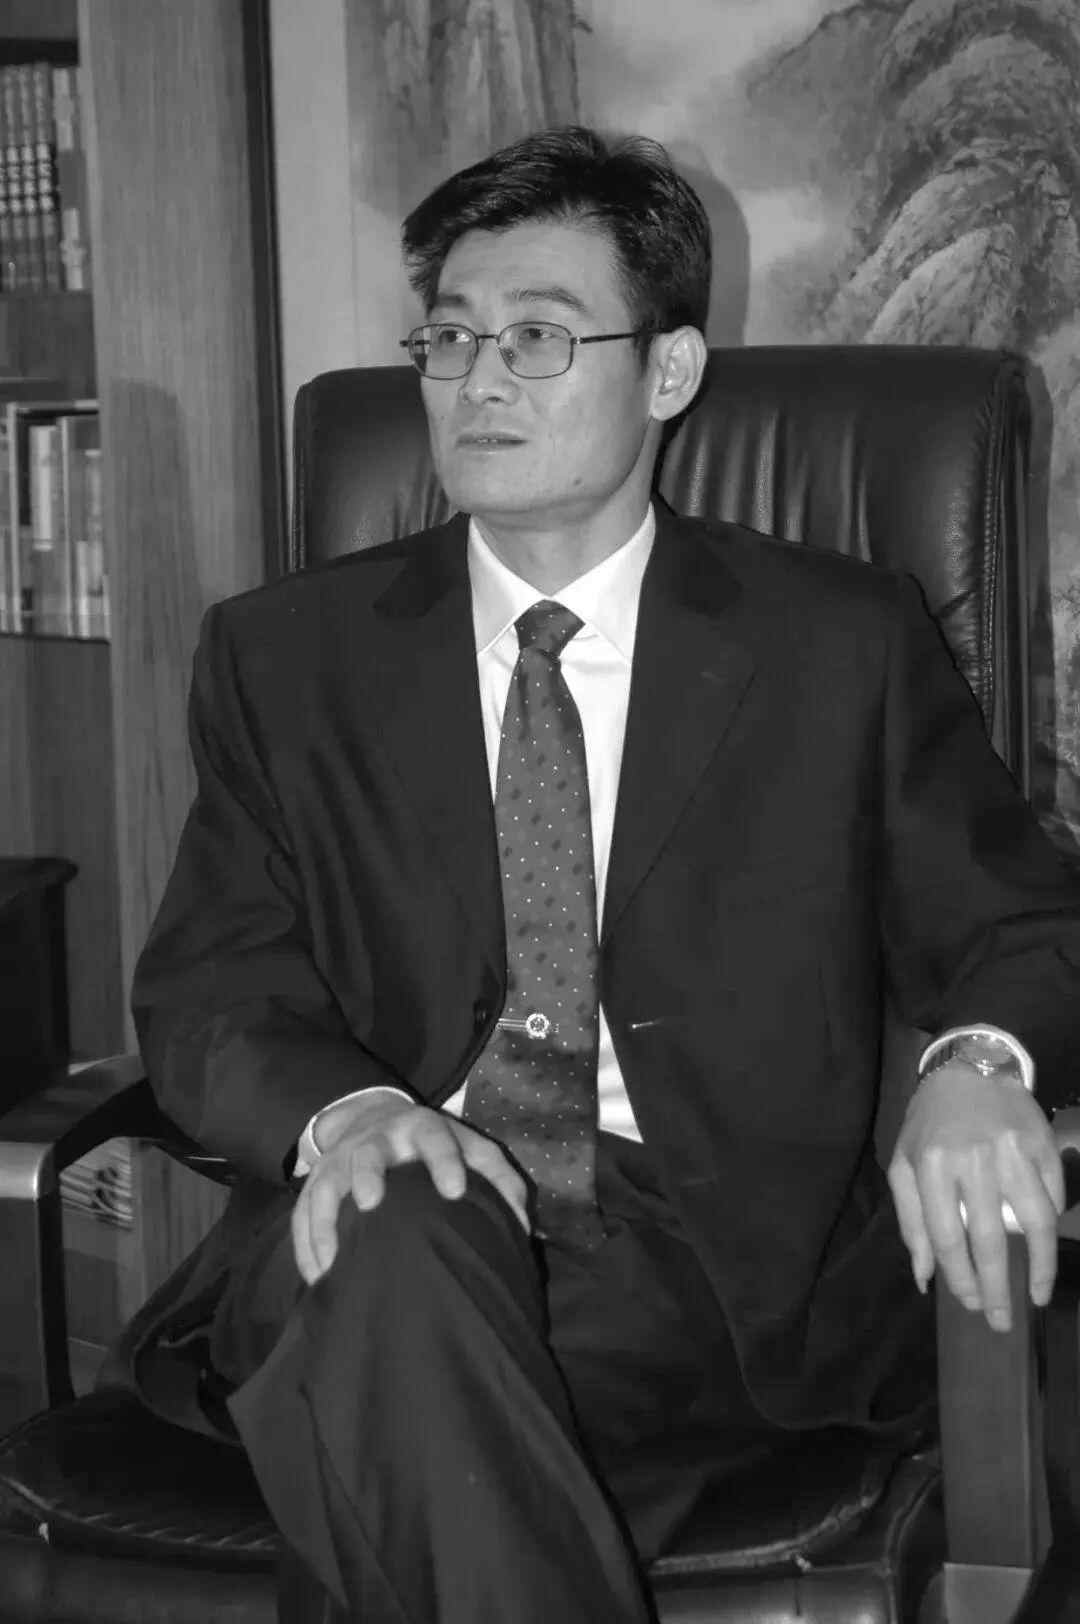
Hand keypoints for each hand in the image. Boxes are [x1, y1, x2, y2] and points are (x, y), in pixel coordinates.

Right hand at [291, 1095, 528, 1283]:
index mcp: (422, 1129)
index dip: (446, 1161)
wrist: (373, 1116)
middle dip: (369, 1174)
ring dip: (326, 1220)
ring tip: (333, 1262)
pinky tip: (320, 1278)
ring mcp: (342, 1159)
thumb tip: (523, 1229)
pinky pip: (303, 1212)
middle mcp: (378, 1140)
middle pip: (370, 1153)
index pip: (435, 1138)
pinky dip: (307, 1245)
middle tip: (371, 1204)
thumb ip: (501, 1181)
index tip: (455, 1192)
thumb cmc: (436, 1145)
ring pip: (326, 1184)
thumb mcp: (472, 1149)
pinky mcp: (315, 1181)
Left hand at [887, 1065, 1064, 1330]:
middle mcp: (972, 1160)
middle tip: (1001, 1320)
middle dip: (996, 1287)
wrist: (971, 1068)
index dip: (959, 1277)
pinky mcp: (1042, 1145)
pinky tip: (1045, 1250)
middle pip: (989, 1238)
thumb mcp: (904, 1163)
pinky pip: (1052, 1196)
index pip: (947, 1236)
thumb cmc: (931, 1123)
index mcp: (931, 1166)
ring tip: (1039, 1296)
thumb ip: (911, 1220)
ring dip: (1040, 1267)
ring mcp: (1012, 1152)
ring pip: (1034, 1221)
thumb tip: (923, 1277)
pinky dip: (1051, 1228)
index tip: (968, 1303)